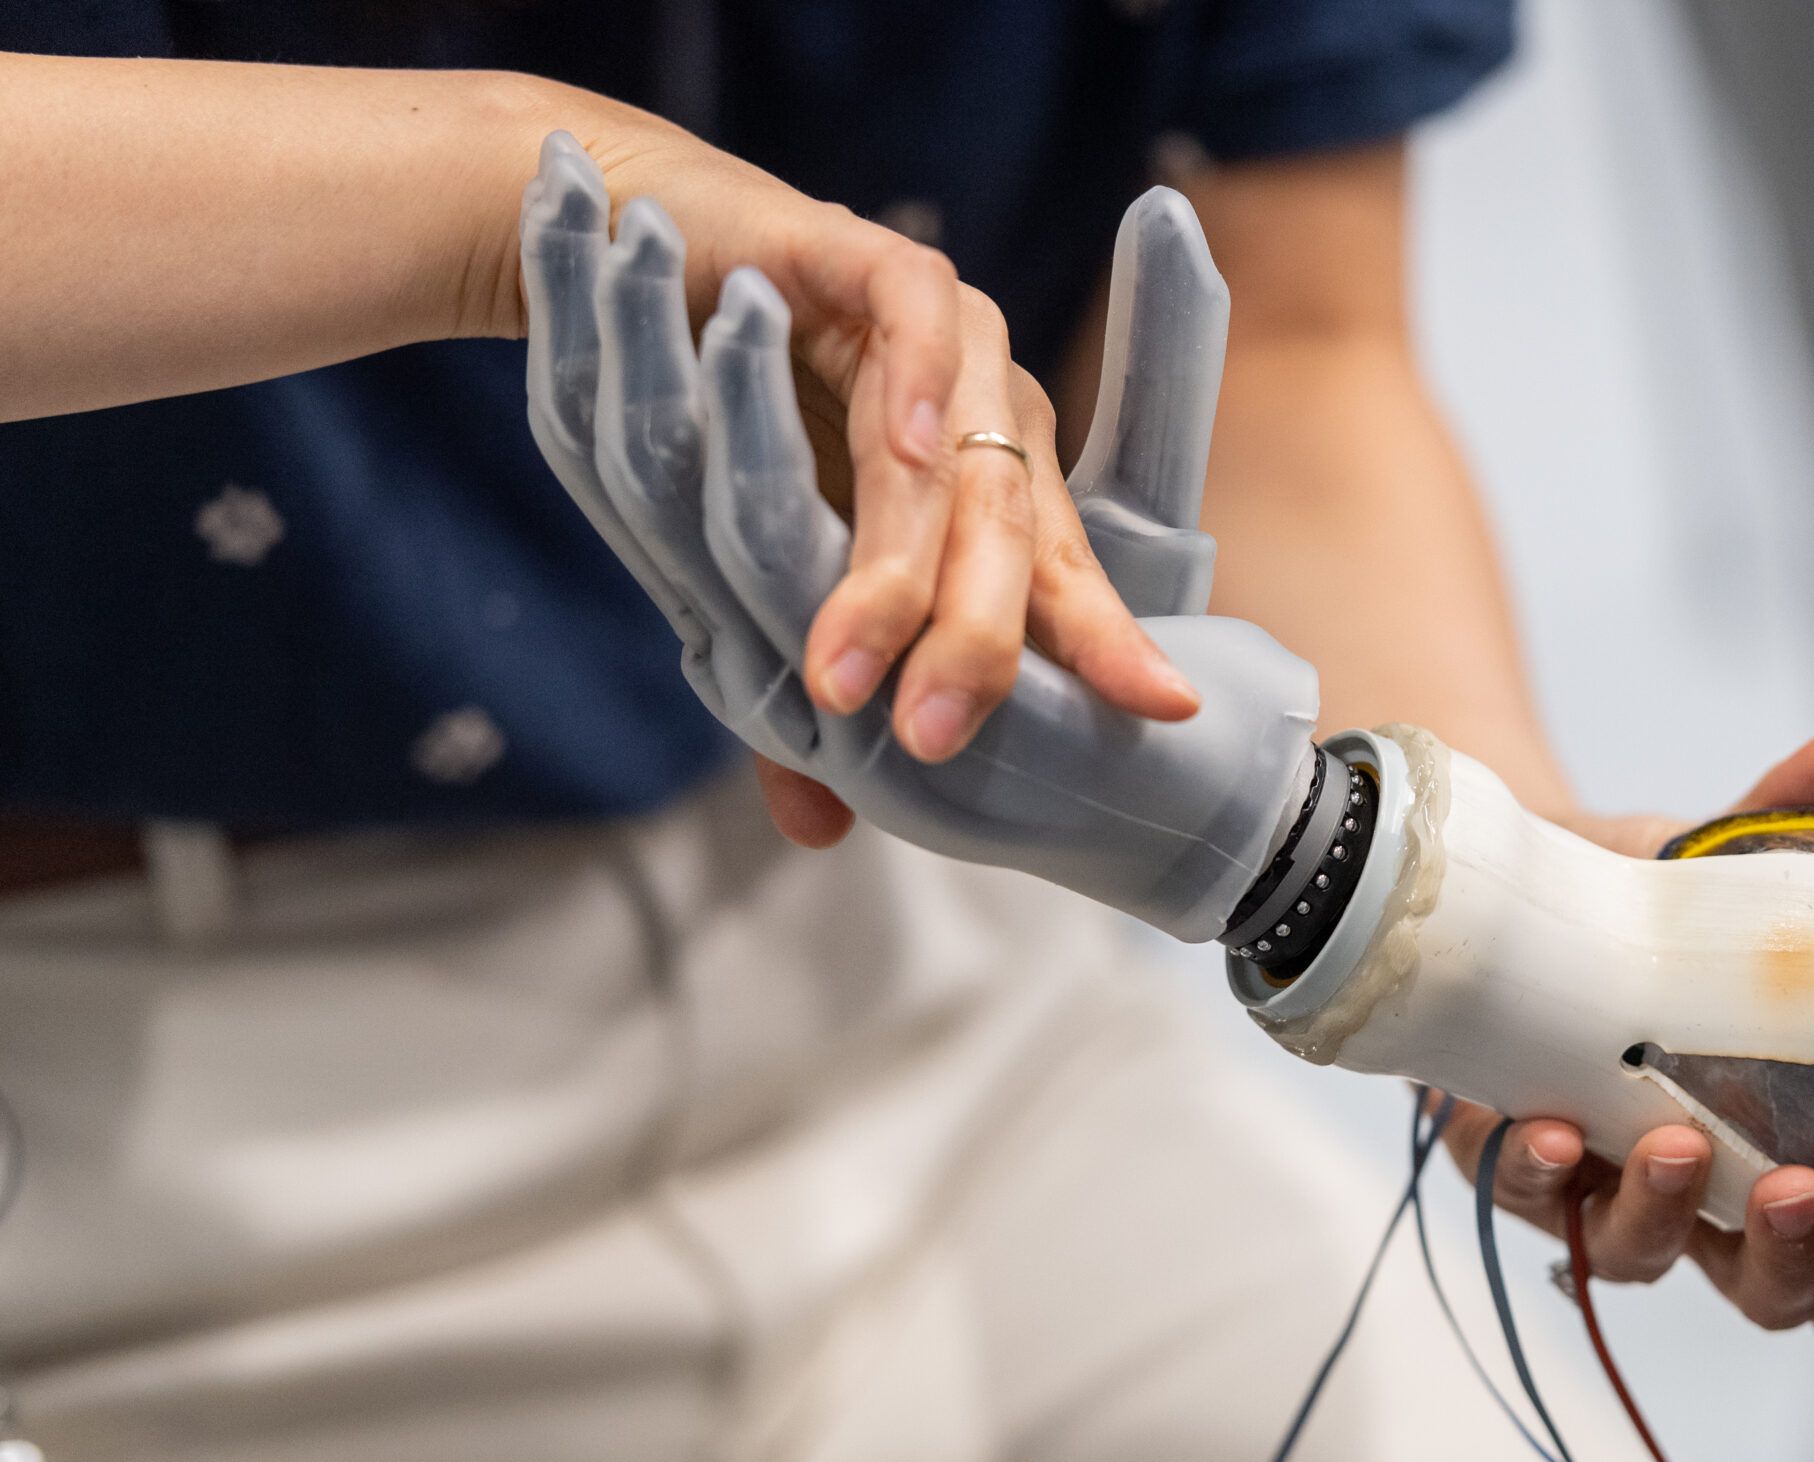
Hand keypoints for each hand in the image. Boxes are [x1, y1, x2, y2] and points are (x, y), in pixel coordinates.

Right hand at [508, 108, 1195, 845]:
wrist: (639, 274)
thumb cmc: (728, 431)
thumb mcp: (772, 575)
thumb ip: (804, 688)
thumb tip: (822, 833)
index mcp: (996, 486)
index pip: (1060, 581)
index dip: (1106, 643)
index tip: (1160, 713)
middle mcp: (991, 413)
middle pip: (1014, 538)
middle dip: (978, 645)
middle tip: (935, 742)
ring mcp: (946, 336)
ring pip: (958, 455)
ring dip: (901, 566)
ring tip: (852, 668)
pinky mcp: (878, 262)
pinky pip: (913, 324)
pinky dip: (906, 386)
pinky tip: (893, 455)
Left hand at [1437, 715, 1813, 1353]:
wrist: (1513, 876)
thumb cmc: (1651, 898)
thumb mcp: (1725, 858)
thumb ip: (1796, 815)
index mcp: (1794, 1151)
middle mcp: (1705, 1197)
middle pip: (1760, 1295)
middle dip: (1785, 1265)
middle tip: (1798, 1195)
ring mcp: (1602, 1188)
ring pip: (1637, 1259)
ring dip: (1663, 1217)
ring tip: (1676, 1146)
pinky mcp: (1508, 1160)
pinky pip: (1524, 1196)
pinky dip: (1541, 1174)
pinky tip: (1551, 1134)